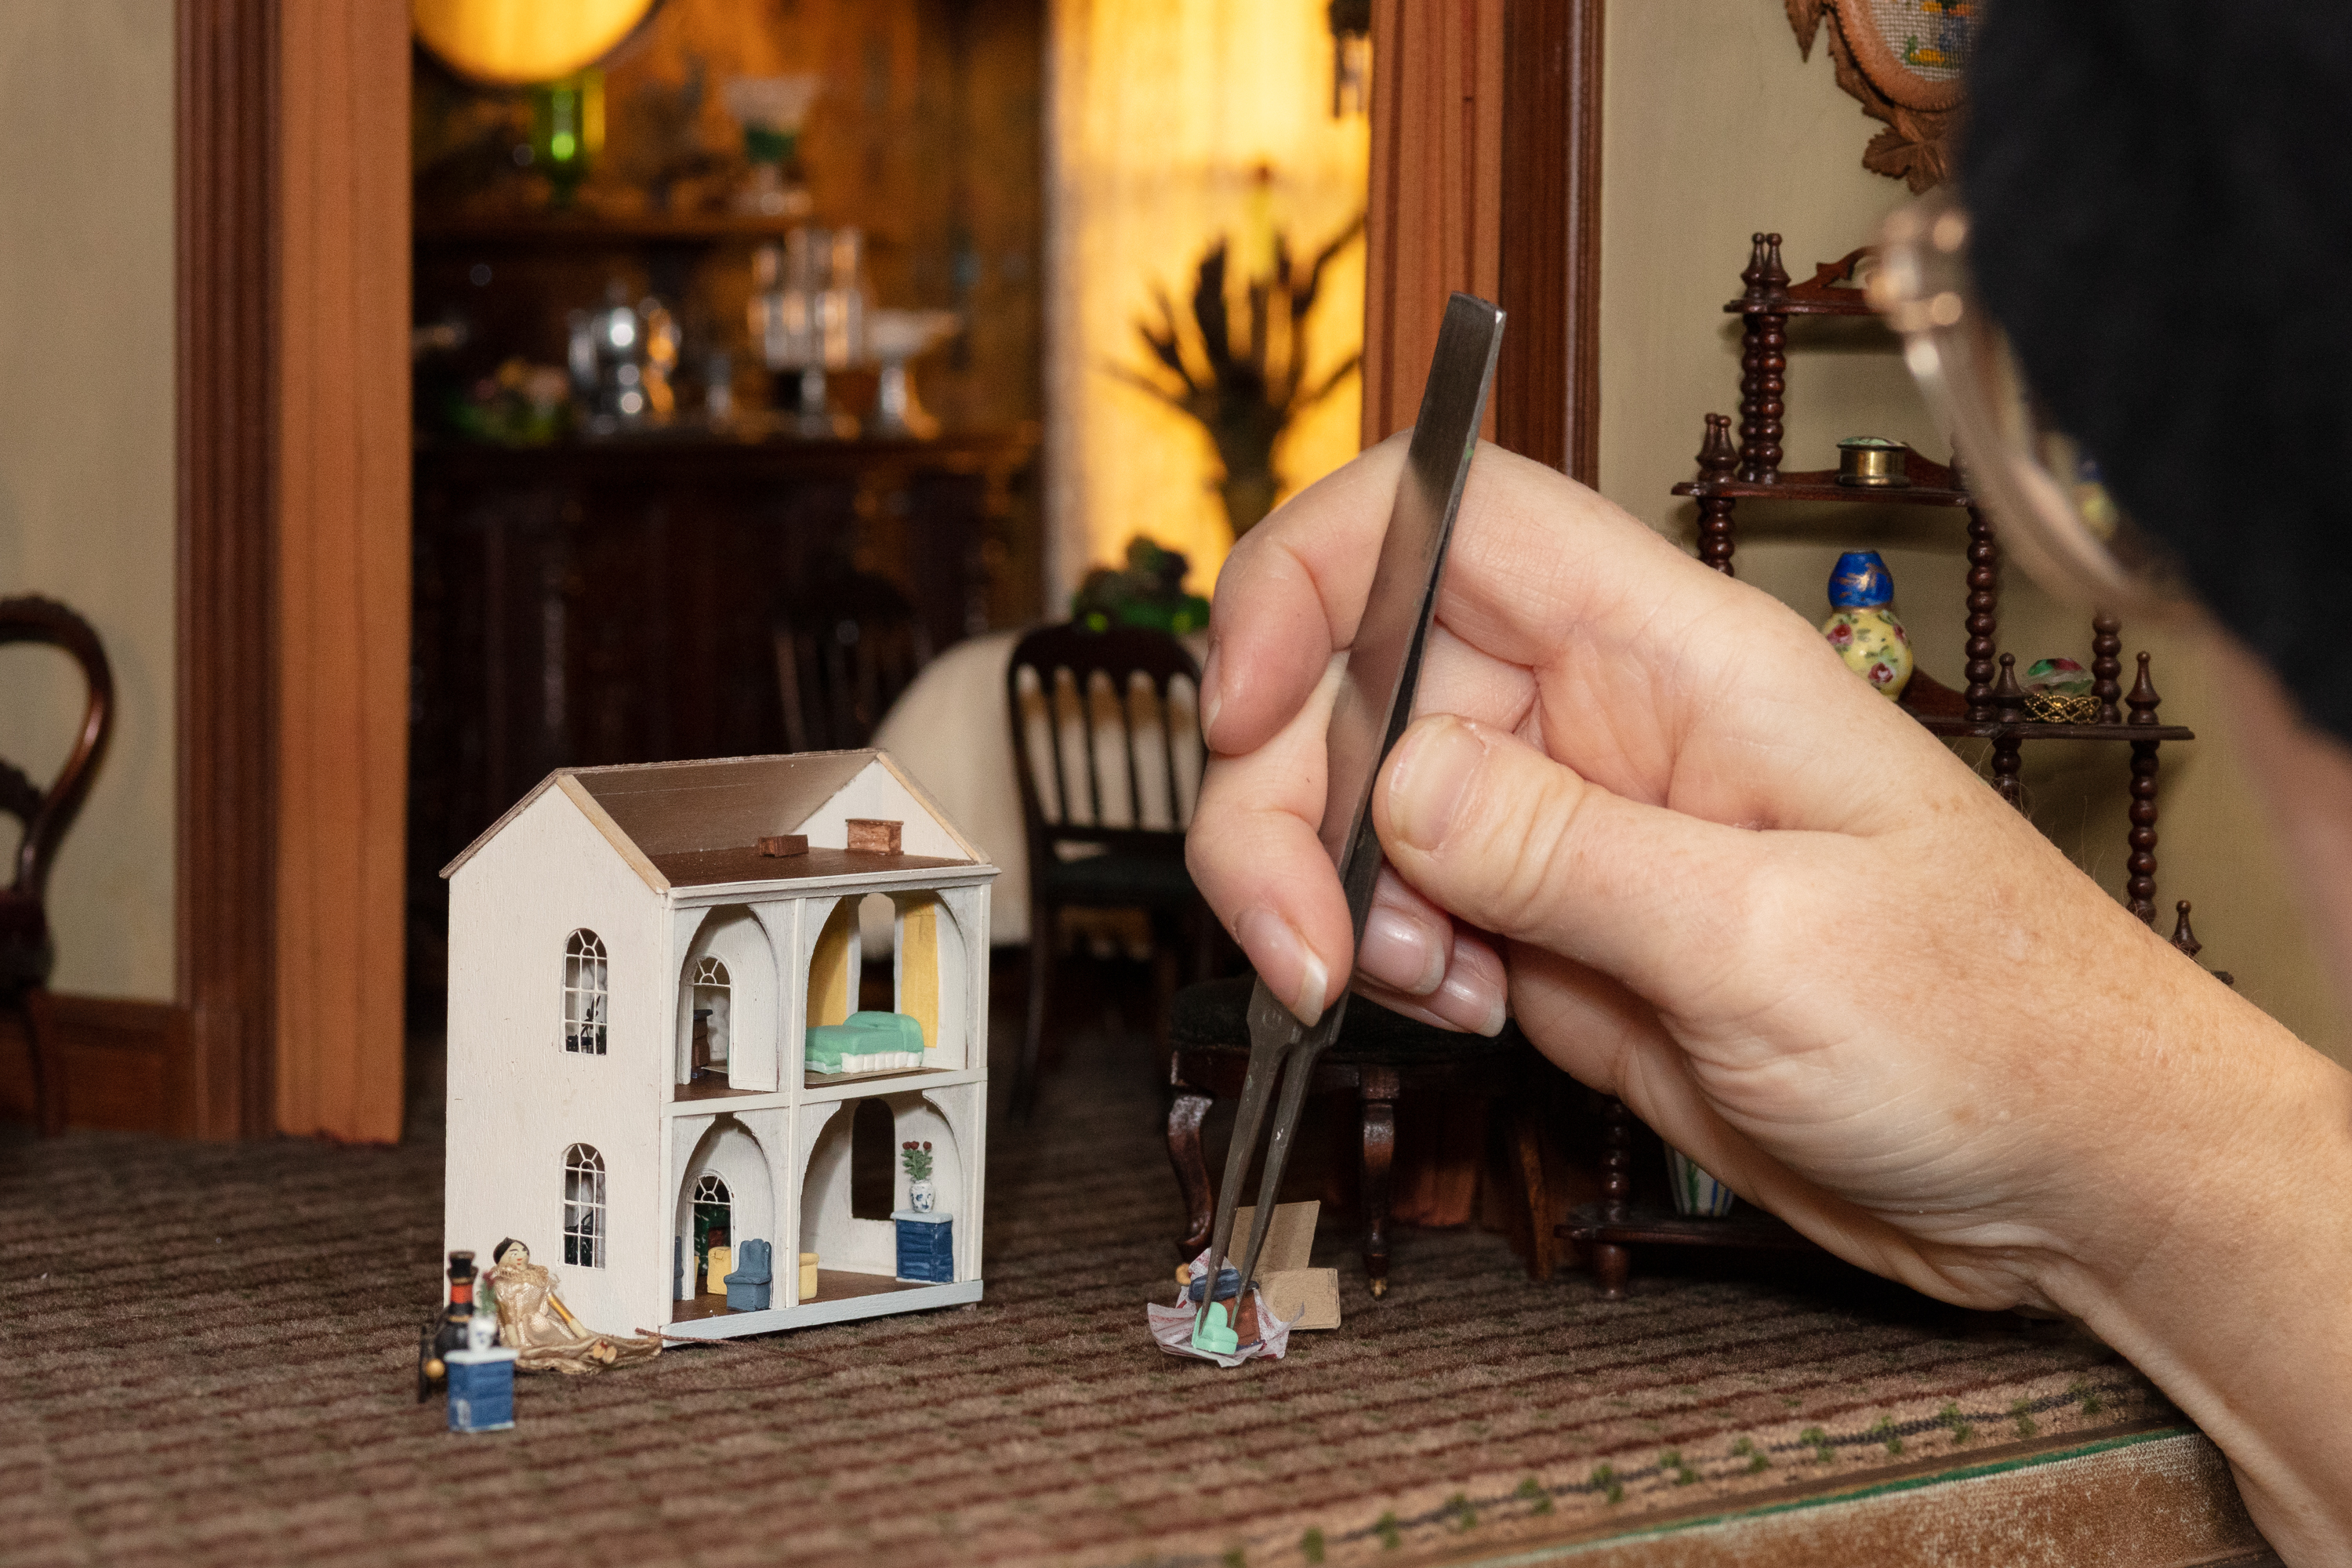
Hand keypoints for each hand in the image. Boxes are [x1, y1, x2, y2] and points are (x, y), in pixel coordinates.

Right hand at [1188, 436, 2300, 1314]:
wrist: (2061, 1171)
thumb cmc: (1988, 1026)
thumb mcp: (1772, 938)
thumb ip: (1568, 851)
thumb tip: (1394, 773)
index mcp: (1670, 652)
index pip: (1445, 515)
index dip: (1310, 575)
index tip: (1240, 705)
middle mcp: (1602, 717)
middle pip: (1357, 673)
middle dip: (1285, 799)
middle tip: (1299, 941)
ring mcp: (1572, 825)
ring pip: (1359, 799)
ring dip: (1328, 893)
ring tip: (1420, 987)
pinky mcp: (1557, 929)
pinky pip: (1406, 909)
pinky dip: (1386, 961)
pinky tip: (1466, 1012)